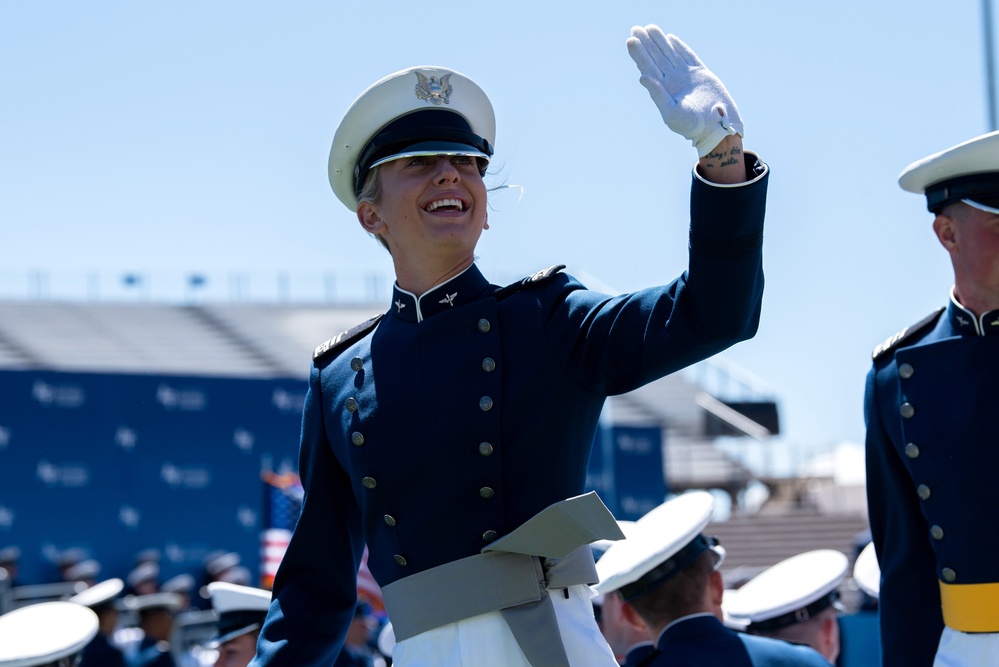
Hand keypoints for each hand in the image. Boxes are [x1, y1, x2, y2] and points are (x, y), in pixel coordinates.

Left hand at [627, 25, 742, 156]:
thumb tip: (642, 76)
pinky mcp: (700, 74)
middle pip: (656, 58)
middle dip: (646, 44)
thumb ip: (657, 94)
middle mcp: (672, 82)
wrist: (715, 127)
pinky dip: (680, 47)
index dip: (639, 54)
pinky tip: (670, 39)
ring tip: (650, 27)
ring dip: (660, 41)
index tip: (631, 40)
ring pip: (670, 54)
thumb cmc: (692, 125)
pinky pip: (688, 56)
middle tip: (635, 28)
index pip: (648, 68)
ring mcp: (686, 77)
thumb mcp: (671, 112)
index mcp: (663, 91)